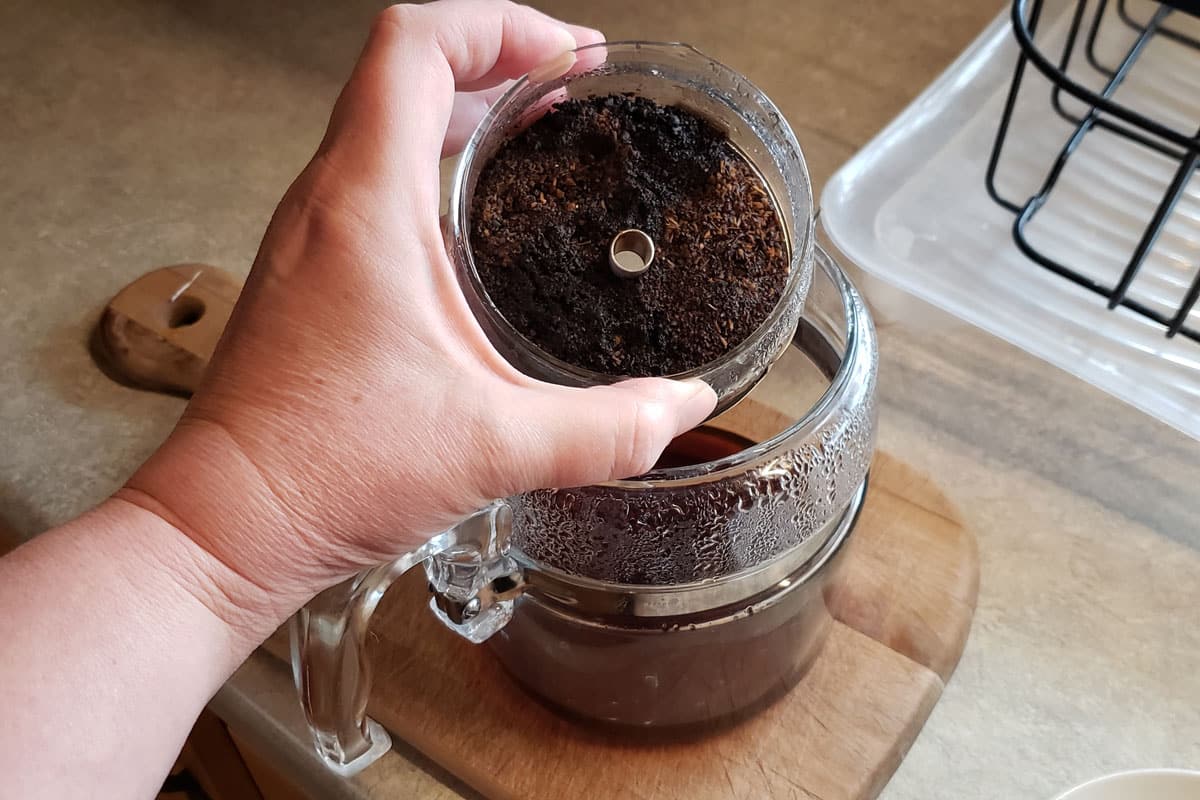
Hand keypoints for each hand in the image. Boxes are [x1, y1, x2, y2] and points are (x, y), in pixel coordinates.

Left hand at [120, 0, 715, 629]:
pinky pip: (371, 178)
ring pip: (382, 121)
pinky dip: (432, 163)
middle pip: (403, 69)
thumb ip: (607, 429)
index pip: (416, 45)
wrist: (229, 523)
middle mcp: (327, 204)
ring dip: (462, 107)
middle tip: (572, 80)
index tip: (571, 52)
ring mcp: (311, 237)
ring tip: (538, 125)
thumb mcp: (494, 447)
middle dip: (497, 58)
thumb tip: (681, 407)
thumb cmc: (325, 471)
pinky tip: (482, 218)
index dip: (499, 25)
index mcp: (366, 206)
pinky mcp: (312, 276)